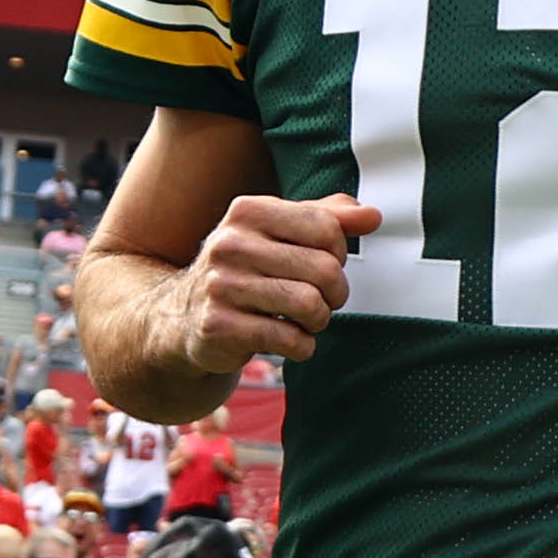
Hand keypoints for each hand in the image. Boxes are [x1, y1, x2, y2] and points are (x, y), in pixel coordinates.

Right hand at [176, 194, 381, 371]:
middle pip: (324, 270)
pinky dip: (302, 347)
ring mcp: (221, 285)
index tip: (323, 265)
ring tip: (306, 320)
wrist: (184, 318)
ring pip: (310, 305)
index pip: (327, 228)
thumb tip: (372, 216)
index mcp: (249, 211)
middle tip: (322, 300)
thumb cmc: (247, 271)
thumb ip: (327, 218)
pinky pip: (289, 340)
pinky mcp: (219, 325)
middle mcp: (230, 243)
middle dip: (335, 293)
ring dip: (319, 321)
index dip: (338, 254)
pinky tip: (289, 341)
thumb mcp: (281, 234)